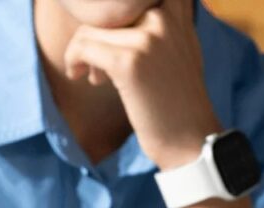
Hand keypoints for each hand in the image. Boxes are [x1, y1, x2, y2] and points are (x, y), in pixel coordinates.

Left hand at [63, 0, 221, 169]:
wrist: (190, 139)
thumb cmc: (178, 98)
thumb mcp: (180, 45)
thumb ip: (160, 21)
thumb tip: (118, 10)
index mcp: (176, 6)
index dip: (110, 16)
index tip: (106, 41)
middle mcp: (164, 14)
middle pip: (105, 10)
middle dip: (95, 34)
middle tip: (97, 63)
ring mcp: (148, 37)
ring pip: (89, 28)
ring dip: (82, 51)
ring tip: (94, 75)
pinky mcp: (129, 62)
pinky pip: (83, 47)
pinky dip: (73, 60)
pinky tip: (78, 75)